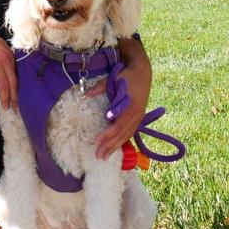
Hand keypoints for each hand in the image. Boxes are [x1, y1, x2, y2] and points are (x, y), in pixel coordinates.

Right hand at [0, 8, 16, 109]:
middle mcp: (4, 62)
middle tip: (16, 108)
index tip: (19, 97)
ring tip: (6, 108)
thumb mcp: (0, 44)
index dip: (18, 88)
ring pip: (3, 87)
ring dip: (5, 99)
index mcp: (9, 56)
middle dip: (15, 98)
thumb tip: (10, 67)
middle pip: (12, 83)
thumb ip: (6, 55)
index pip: (16, 76)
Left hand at [90, 38, 151, 159]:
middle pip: (122, 134)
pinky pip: (130, 133)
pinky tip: (116, 148)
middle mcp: (137, 115)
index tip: (97, 141)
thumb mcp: (114, 79)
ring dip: (116, 147)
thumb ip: (100, 87)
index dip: (108, 135)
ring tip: (105, 156)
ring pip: (127, 136)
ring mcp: (139, 117)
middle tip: (98, 156)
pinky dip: (123, 141)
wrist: (143, 72)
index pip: (118, 125)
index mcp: (131, 107)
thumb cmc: (127, 76)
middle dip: (110, 146)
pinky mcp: (139, 118)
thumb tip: (86, 94)